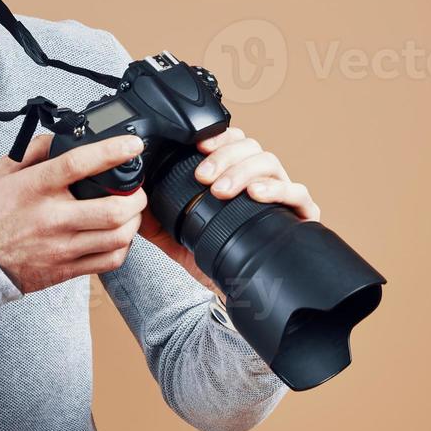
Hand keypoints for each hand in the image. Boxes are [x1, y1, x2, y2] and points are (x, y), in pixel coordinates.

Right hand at [0, 133, 148, 293]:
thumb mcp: (4, 171)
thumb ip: (35, 150)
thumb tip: (61, 137)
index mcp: (36, 188)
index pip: (79, 164)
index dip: (112, 152)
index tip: (132, 145)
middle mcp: (52, 217)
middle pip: (112, 209)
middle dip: (136, 197)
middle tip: (137, 190)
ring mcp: (62, 246)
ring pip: (117, 237)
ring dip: (133, 222)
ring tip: (131, 213)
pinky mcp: (67, 269)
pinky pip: (109, 261)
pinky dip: (123, 247)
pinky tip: (117, 237)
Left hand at [139, 127, 320, 295]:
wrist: (231, 293)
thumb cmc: (209, 255)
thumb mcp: (171, 232)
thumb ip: (151, 210)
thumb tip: (129, 193)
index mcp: (235, 174)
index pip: (232, 141)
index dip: (218, 137)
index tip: (198, 146)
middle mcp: (260, 179)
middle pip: (251, 147)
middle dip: (224, 157)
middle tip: (203, 177)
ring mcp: (281, 195)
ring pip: (271, 162)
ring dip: (243, 171)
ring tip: (222, 189)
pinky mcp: (300, 217)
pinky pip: (298, 194)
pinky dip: (277, 188)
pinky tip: (257, 193)